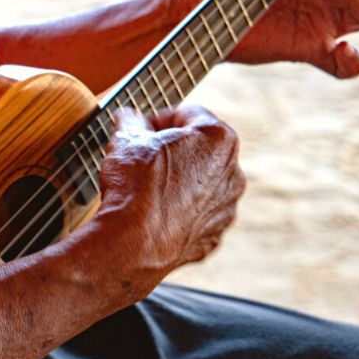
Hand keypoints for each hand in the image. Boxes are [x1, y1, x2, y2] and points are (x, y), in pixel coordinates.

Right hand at [97, 106, 245, 292]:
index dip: (159, 119)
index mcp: (218, 138)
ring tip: (146, 188)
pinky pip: (197, 215)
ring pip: (201, 183)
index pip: (188, 114)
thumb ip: (132, 121)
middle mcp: (232, 171)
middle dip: (173, 150)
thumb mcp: (126, 139)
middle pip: (200, 148)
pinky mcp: (214, 236)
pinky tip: (154, 214)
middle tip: (142, 156)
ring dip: (179, 181)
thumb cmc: (135, 186)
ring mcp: (227, 207)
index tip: (139, 129)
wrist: (133, 244)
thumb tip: (130, 119)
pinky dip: (179, 212)